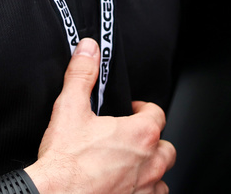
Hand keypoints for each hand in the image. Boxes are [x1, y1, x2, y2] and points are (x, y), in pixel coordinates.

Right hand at [26, 38, 174, 193]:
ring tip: (135, 166)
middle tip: (134, 140)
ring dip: (152, 170)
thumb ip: (82, 75)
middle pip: (166, 147)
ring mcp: (145, 187)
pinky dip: (145, 191)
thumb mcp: (70, 109)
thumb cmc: (64, 161)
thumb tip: (88, 50)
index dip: (144, 109)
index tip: (133, 110)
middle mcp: (150, 162)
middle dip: (153, 141)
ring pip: (162, 175)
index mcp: (141, 133)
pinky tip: (130, 188)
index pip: (157, 114)